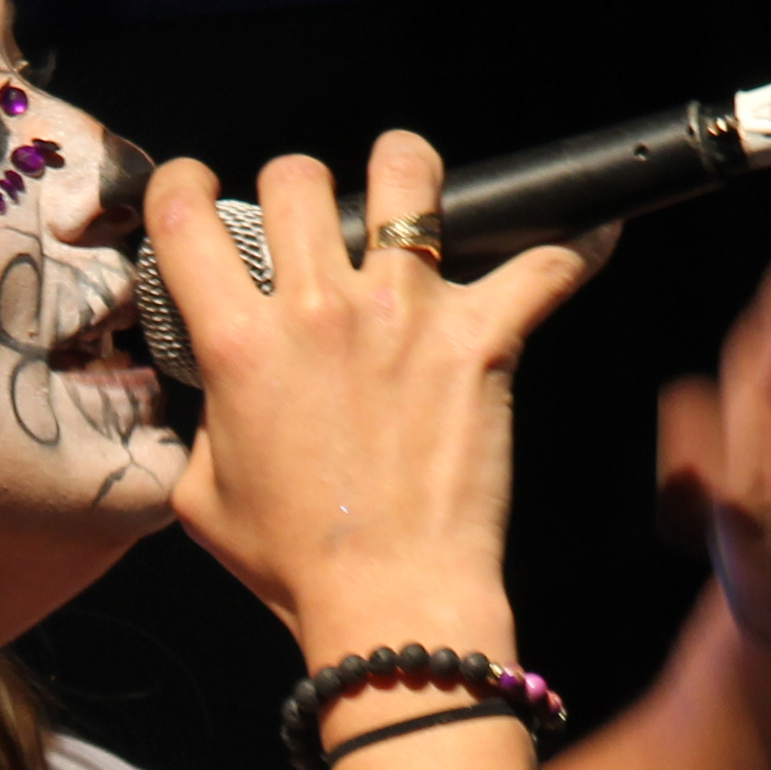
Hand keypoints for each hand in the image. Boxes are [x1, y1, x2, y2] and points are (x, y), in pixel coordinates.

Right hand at [150, 132, 604, 652]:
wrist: (389, 600)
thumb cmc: (297, 564)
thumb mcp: (202, 495)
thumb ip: (200, 423)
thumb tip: (216, 393)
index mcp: (239, 346)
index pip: (186, 218)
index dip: (182, 185)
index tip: (198, 192)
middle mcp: (317, 311)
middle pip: (296, 178)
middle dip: (297, 185)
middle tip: (314, 222)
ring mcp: (403, 317)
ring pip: (406, 175)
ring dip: (405, 170)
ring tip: (411, 190)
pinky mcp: (478, 341)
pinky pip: (543, 267)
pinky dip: (572, 246)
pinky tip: (588, 231)